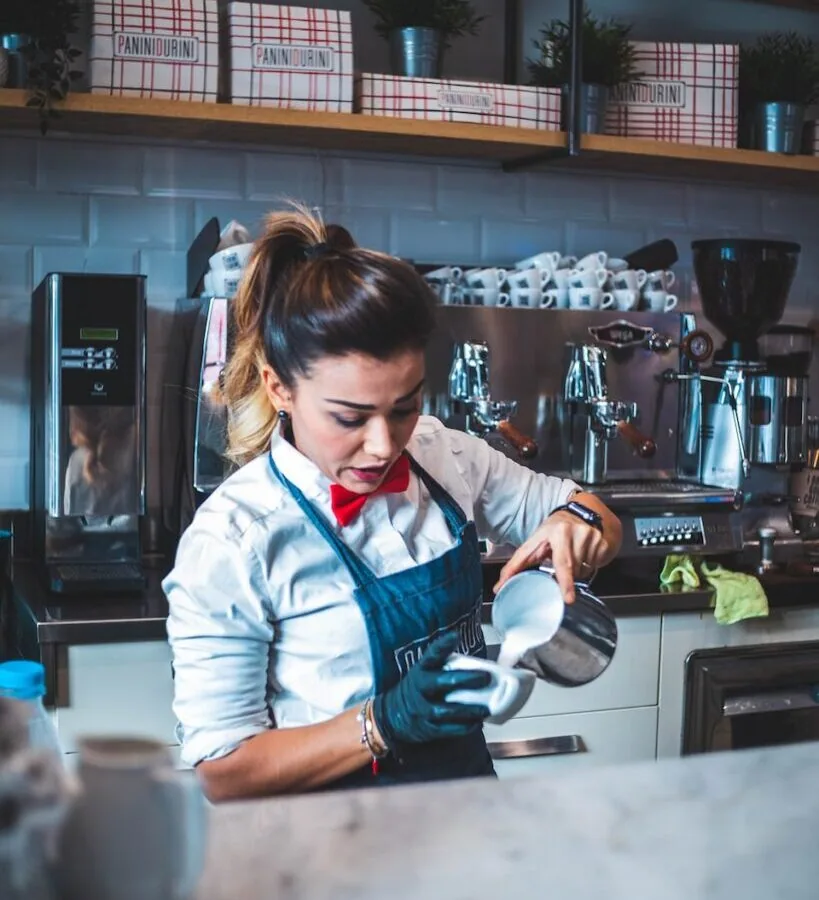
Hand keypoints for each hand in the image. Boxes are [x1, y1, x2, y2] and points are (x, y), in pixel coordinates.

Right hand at [371, 633, 490, 752]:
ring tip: (486, 708)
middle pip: (441, 681)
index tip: (456, 636)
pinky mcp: (426, 728)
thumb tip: (481, 663)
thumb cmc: (419, 688)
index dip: (443, 645)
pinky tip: (477, 723)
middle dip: (464, 679)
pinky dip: (463, 727)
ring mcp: (422, 709)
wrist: (391, 715)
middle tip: (485, 677)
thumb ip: (445, 666)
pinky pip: (446, 729)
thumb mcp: (425, 672)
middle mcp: (420, 687)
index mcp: (421, 670)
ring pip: (446, 709)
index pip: (431, 655)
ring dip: (468, 709)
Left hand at [493, 511, 608, 604]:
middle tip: (563, 581)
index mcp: (556, 532)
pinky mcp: (602, 542)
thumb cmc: (553, 531)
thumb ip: (516, 565)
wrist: (580, 513)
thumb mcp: (534, 543)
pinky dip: (586, 565)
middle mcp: (575, 532)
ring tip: (569, 556)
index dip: (565, 582)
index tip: (568, 599)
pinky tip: (581, 554)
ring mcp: (592, 537)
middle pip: (572, 569)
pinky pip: (594, 566)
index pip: (561, 562)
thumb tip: (499, 588)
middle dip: (565, 577)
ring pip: (583, 570)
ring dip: (575, 571)